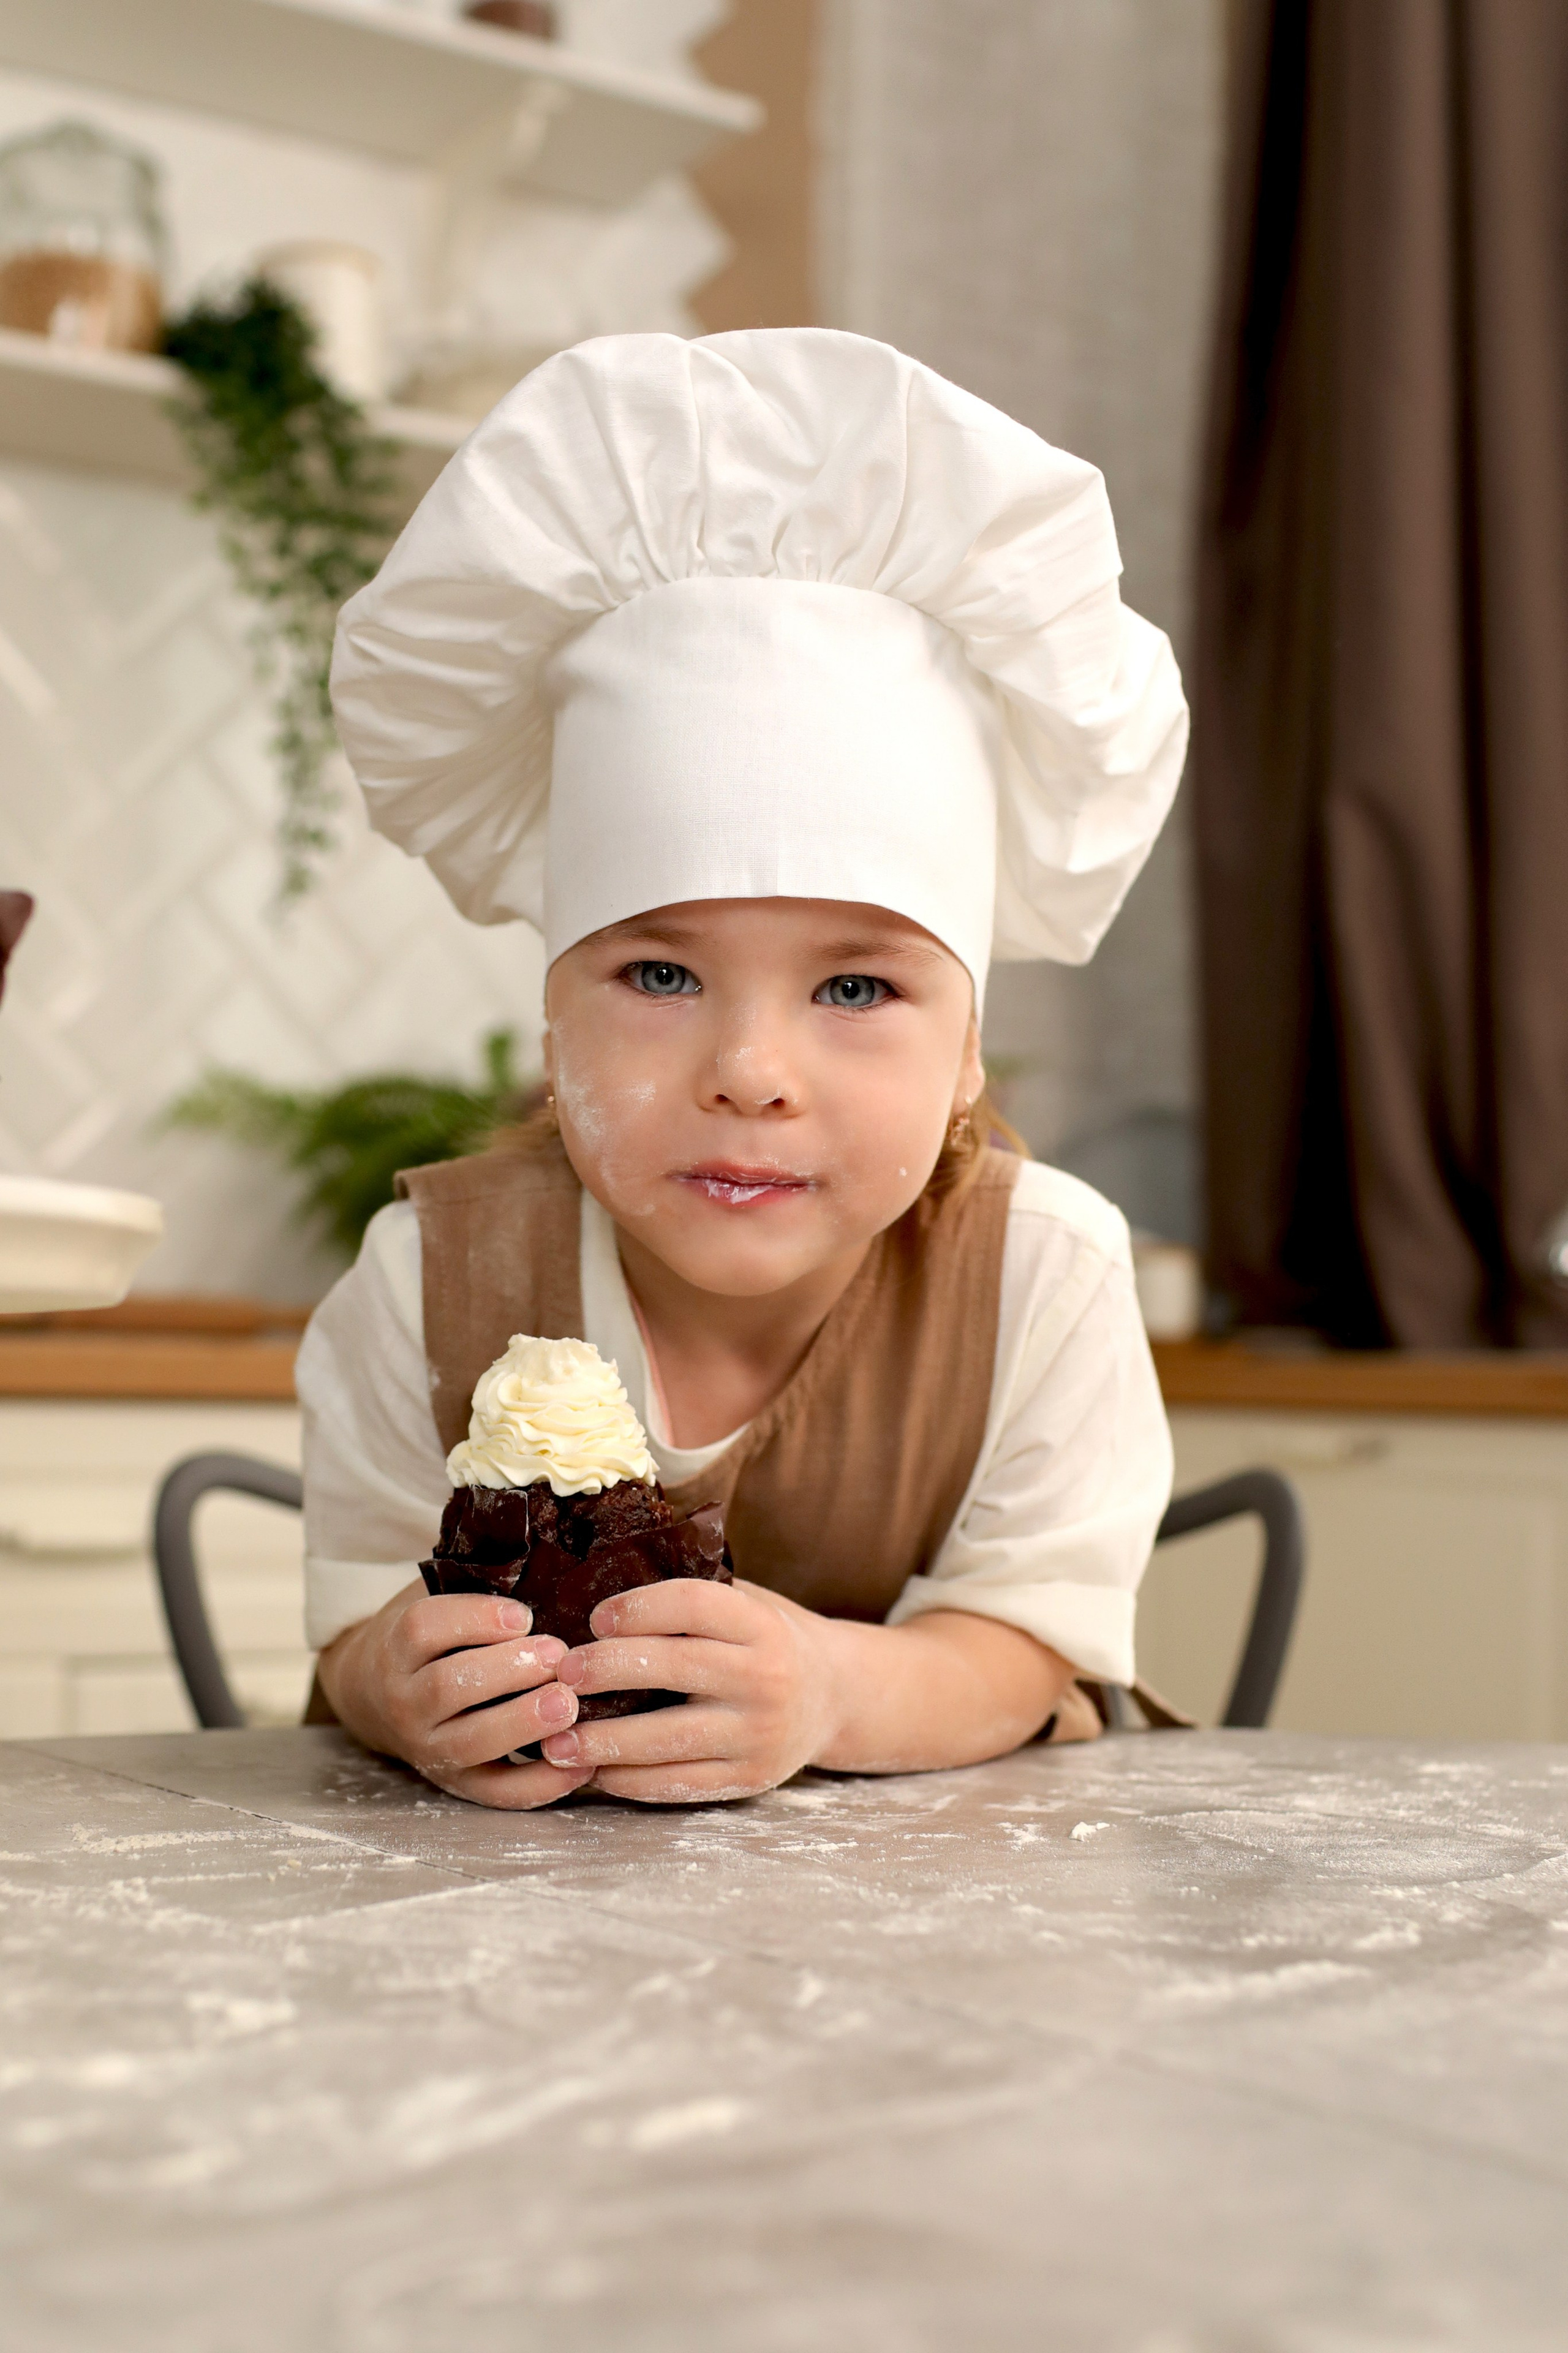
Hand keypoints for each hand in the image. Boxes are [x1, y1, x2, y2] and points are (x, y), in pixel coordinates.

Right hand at [316, 1579, 596, 1808]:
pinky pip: (496, 1793)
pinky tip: (583, 1764)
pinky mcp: (456, 1785)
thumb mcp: (435, 1598)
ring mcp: (427, 1748)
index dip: (474, 1619)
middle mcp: (403, 1700)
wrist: (375, 1696)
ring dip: (522, 1723)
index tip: (523, 1614)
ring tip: (570, 1703)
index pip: (425, 1629)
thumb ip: (474, 1580)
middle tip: (559, 1655)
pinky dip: (540, 1786)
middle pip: (447, 1687)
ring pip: (470, 1742)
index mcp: (397, 1646)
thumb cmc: (430, 1637)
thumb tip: (551, 1542)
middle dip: (507, 1671)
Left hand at [538, 1577, 838, 1803]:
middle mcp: (766, 1678)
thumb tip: (598, 1580)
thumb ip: (693, 1598)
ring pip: (667, 1738)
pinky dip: (629, 1778)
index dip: (637, 1607)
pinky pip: (677, 1783)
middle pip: (672, 1667)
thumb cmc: (769, 1640)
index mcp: (761, 1624)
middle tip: (561, 1673)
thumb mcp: (749, 1603)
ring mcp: (759, 1734)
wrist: (838, 1697)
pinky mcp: (749, 1779)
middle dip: (606, 1669)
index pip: (692, 1605)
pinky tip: (594, 1769)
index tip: (595, 1617)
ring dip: (602, 1739)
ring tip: (554, 1739)